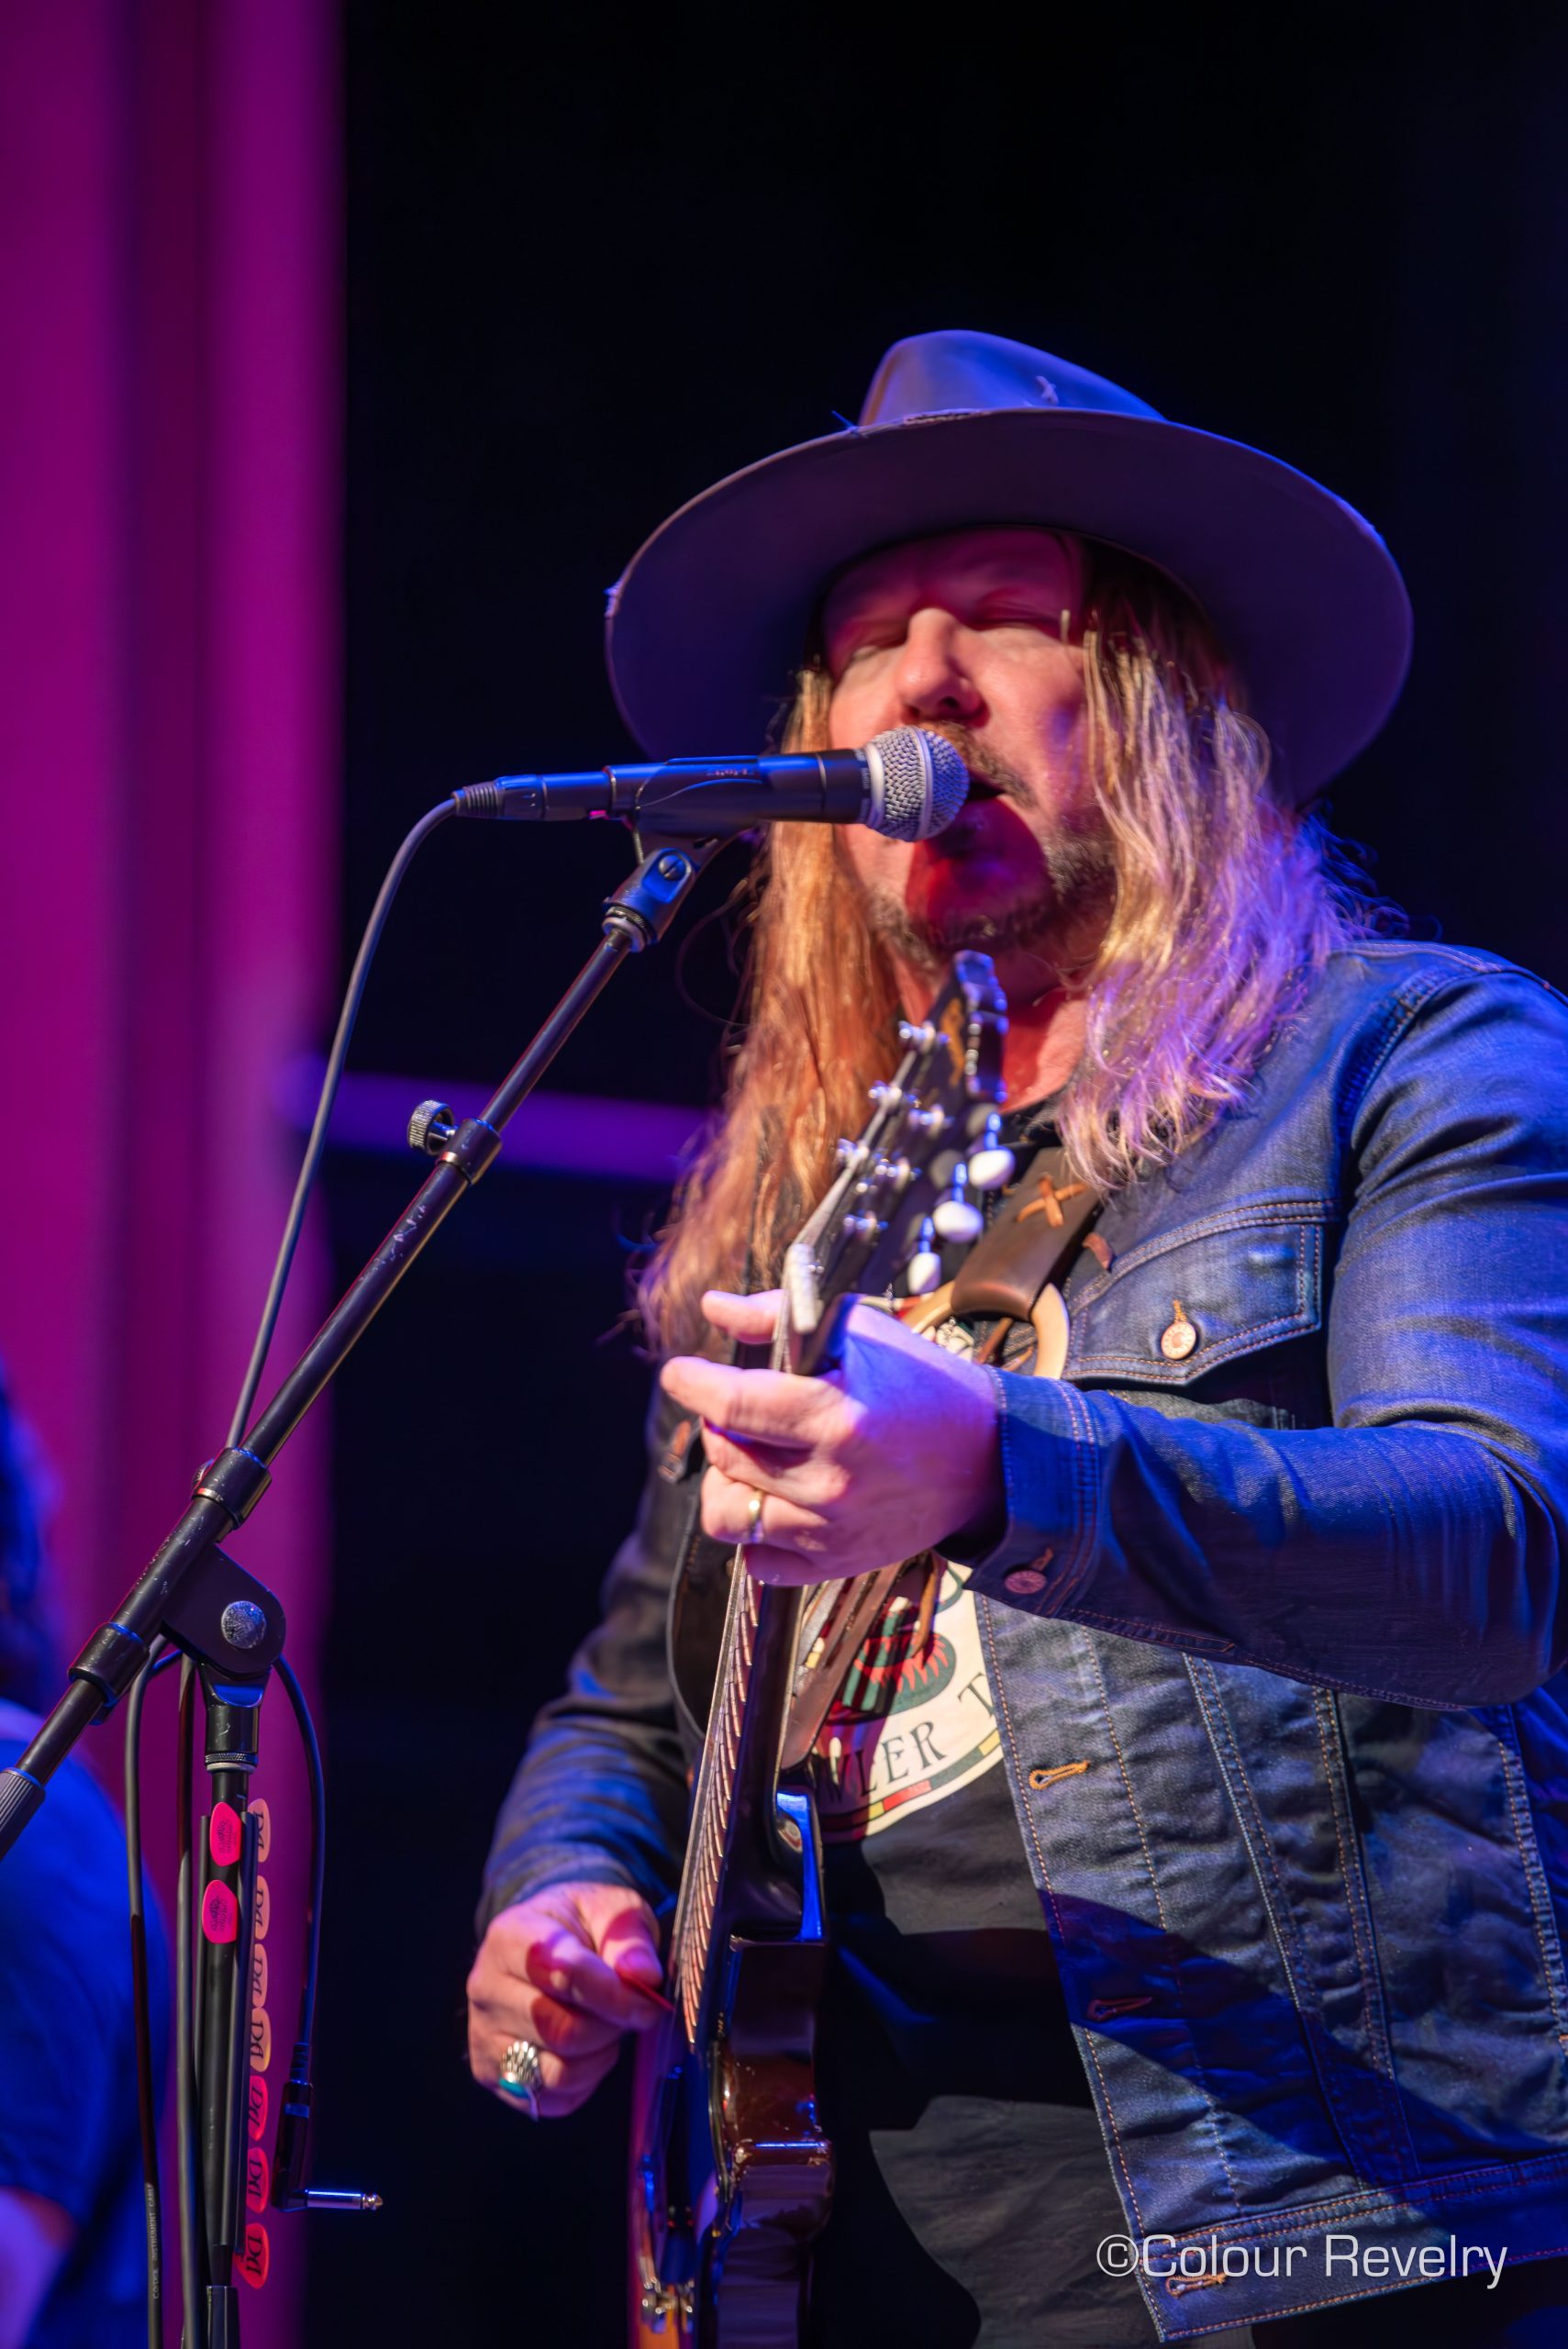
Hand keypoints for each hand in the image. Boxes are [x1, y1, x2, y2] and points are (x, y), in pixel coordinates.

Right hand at [467, 1881, 665, 2116]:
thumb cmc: (579, 1925)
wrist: (542, 1941)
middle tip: (632, 2012)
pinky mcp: (490, 2072)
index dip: (613, 1994)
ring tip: (607, 2027)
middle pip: (559, 2030)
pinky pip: (549, 2099)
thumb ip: (629, 1938)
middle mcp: (486, 1987)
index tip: (648, 2003)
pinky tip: (588, 2050)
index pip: (562, 1973)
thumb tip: (644, 1976)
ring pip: (555, 2072)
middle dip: (609, 2027)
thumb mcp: (611, 1910)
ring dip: (598, 2056)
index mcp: (510, 1936)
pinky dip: (583, 2082)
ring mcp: (483, 2034)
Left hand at [660, 1289, 1002, 1586]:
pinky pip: (758, 1561)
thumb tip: (713, 1307)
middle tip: (735, 1409)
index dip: (692, 1384)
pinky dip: (754, 1533)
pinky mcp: (838, 1563)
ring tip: (751, 1459)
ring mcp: (832, 1530)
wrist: (989, 1457)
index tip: (681, 1374)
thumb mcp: (860, 1334)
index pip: (731, 1405)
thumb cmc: (923, 1385)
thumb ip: (778, 1317)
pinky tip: (776, 1501)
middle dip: (715, 1425)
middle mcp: (830, 1480)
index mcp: (836, 1415)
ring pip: (728, 1515)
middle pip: (724, 1455)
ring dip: (728, 1481)